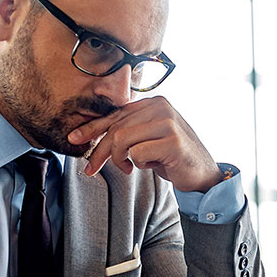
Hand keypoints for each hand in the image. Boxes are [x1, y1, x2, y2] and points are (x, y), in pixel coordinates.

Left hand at [67, 96, 222, 192]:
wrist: (203, 173)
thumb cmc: (171, 157)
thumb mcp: (147, 139)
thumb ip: (128, 132)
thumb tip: (93, 138)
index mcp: (153, 103)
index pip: (115, 114)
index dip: (92, 128)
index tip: (73, 138)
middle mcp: (160, 107)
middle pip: (116, 129)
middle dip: (99, 152)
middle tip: (90, 169)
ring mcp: (168, 122)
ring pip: (122, 140)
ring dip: (120, 159)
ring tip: (128, 168)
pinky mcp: (172, 140)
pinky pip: (137, 154)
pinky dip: (139, 165)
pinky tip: (153, 165)